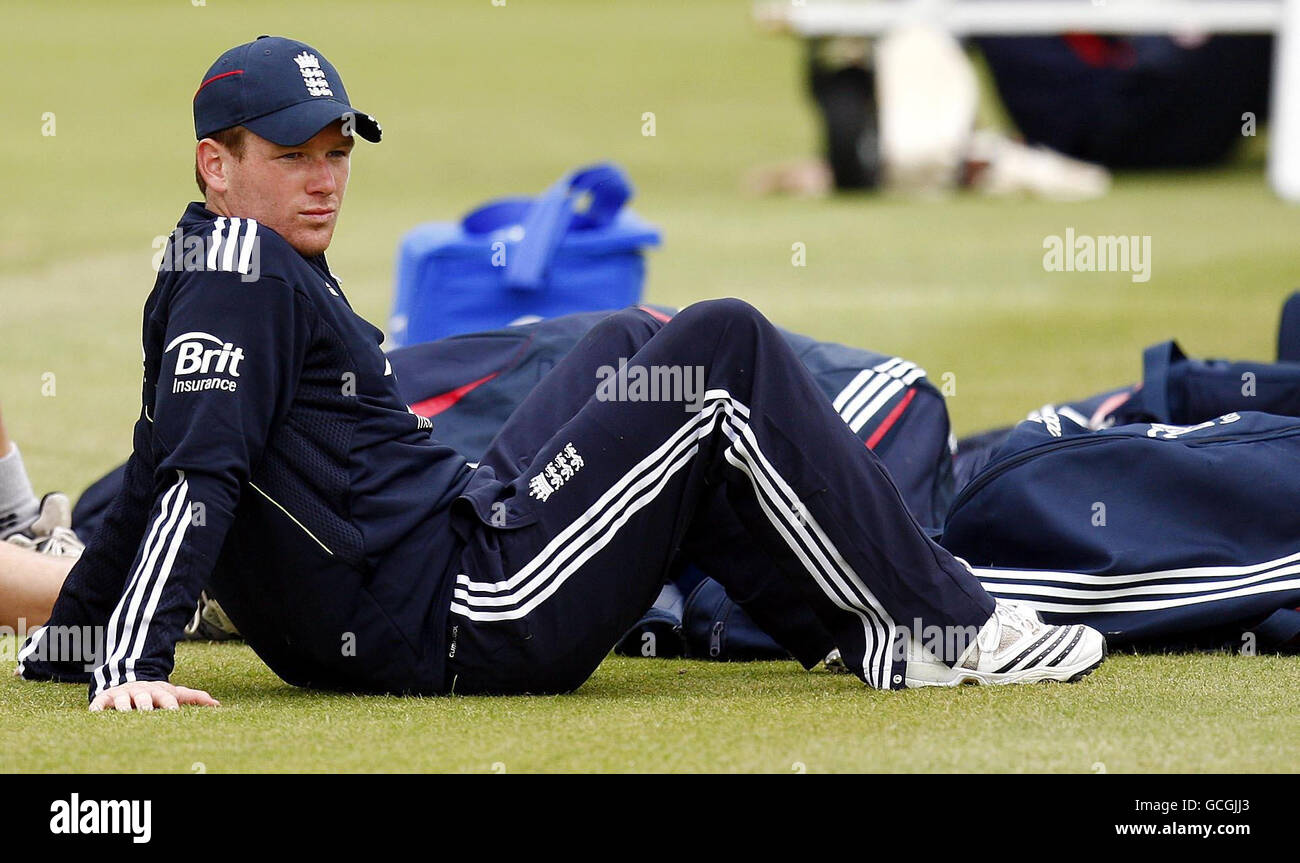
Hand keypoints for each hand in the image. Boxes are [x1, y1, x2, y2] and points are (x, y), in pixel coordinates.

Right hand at [89, 680, 219, 711]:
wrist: (131, 678)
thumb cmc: (156, 693)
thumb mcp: (175, 693)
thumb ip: (195, 698)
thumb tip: (218, 705)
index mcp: (159, 692)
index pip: (166, 698)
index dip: (170, 704)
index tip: (174, 712)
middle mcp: (141, 692)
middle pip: (143, 698)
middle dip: (145, 705)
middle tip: (146, 713)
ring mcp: (123, 694)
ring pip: (121, 700)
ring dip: (122, 706)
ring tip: (122, 713)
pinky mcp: (105, 697)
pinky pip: (100, 702)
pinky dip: (97, 707)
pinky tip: (95, 712)